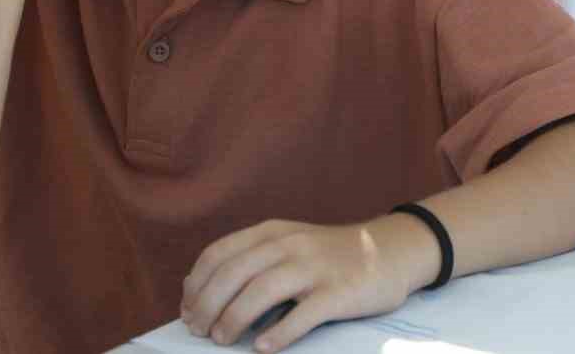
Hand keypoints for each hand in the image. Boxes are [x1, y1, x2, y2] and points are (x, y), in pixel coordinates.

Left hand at [181, 216, 426, 352]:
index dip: (197, 283)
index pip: (220, 253)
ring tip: (221, 339)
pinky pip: (304, 314)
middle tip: (198, 330)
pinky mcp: (339, 293)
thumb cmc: (328, 255)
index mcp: (271, 233)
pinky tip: (261, 347)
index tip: (186, 309)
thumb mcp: (287, 244)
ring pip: (263, 291)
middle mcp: (289, 245)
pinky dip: (279, 332)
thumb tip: (201, 289)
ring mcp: (315, 268)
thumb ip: (250, 260)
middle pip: (235, 273)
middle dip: (208, 304)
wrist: (388, 250)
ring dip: (235, 317)